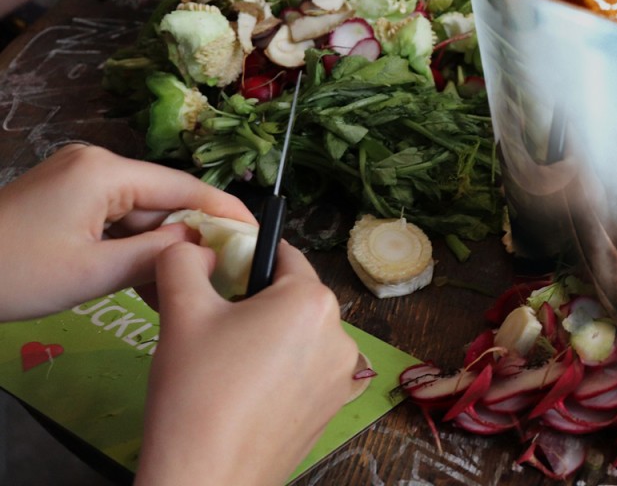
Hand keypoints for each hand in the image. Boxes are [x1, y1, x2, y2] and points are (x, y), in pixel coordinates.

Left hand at [0, 144, 254, 320]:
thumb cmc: (14, 274)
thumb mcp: (92, 273)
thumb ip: (156, 256)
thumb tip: (205, 246)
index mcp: (106, 172)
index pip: (183, 186)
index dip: (223, 209)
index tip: (257, 232)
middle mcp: (98, 164)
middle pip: (161, 200)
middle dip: (188, 238)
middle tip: (222, 274)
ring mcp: (80, 177)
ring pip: (139, 213)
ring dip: (159, 249)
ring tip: (184, 288)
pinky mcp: (68, 195)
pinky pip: (115, 218)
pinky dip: (131, 247)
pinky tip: (147, 279)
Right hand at [136, 240, 358, 485]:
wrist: (204, 485)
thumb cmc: (197, 393)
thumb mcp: (181, 312)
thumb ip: (184, 261)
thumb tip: (196, 248)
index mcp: (312, 300)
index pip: (283, 254)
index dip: (248, 258)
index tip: (220, 275)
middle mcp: (340, 334)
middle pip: (293, 296)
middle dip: (258, 302)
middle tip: (215, 327)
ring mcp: (341, 377)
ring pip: (300, 335)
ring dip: (270, 338)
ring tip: (227, 367)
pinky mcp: (333, 412)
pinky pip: (307, 372)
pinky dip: (282, 372)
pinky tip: (247, 395)